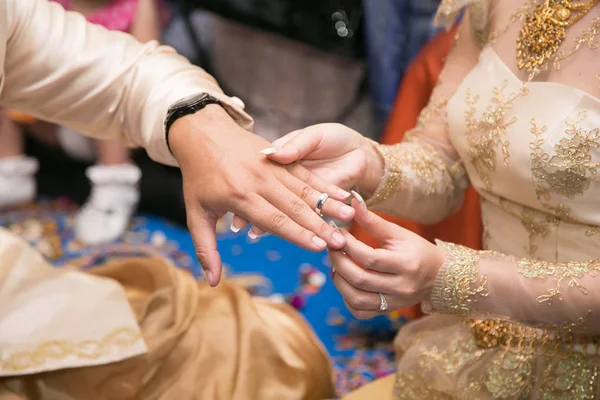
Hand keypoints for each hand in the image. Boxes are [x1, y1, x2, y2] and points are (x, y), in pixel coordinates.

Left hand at [169, 106, 355, 285]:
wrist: (201, 131)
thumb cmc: (197, 176)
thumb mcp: (195, 213)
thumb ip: (206, 249)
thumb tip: (211, 282)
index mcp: (239, 196)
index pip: (274, 220)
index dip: (298, 235)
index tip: (318, 248)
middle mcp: (259, 180)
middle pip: (295, 206)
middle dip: (319, 225)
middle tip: (340, 241)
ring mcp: (272, 166)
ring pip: (305, 187)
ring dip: (328, 203)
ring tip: (349, 215)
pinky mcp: (280, 157)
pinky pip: (305, 172)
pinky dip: (324, 184)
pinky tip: (341, 193)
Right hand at [230, 123, 383, 235]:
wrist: (358, 151)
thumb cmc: (334, 138)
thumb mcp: (313, 136)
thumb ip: (297, 145)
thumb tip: (276, 154)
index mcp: (281, 163)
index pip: (261, 178)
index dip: (248, 190)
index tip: (237, 205)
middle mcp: (287, 183)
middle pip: (268, 199)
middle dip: (254, 213)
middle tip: (241, 226)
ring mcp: (299, 197)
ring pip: (283, 212)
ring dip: (269, 224)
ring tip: (255, 235)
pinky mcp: (316, 207)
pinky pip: (305, 218)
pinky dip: (295, 228)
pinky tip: (282, 236)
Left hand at [329, 192, 444, 318]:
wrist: (439, 276)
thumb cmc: (417, 250)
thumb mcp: (398, 233)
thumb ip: (373, 220)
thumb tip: (352, 201)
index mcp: (405, 265)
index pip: (370, 258)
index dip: (348, 245)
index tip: (337, 232)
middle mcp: (401, 287)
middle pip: (360, 279)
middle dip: (339, 262)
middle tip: (330, 247)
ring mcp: (394, 303)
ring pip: (357, 300)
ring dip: (339, 282)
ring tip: (335, 265)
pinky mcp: (387, 312)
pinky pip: (361, 312)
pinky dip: (347, 299)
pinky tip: (346, 283)